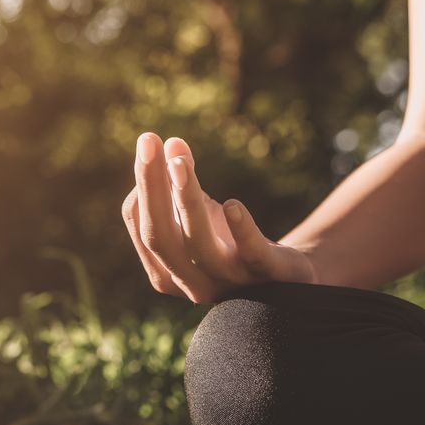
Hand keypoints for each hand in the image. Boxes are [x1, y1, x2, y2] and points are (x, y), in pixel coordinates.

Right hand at [121, 133, 317, 302]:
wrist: (283, 275)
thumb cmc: (230, 243)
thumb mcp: (199, 216)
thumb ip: (180, 188)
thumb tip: (170, 144)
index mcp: (166, 272)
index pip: (142, 228)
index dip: (143, 185)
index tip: (150, 144)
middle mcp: (191, 283)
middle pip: (159, 237)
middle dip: (151, 187)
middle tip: (148, 140)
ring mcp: (228, 282)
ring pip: (198, 245)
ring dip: (186, 201)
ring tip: (178, 162)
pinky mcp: (267, 274)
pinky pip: (251, 254)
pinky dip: (241, 230)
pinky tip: (232, 204)